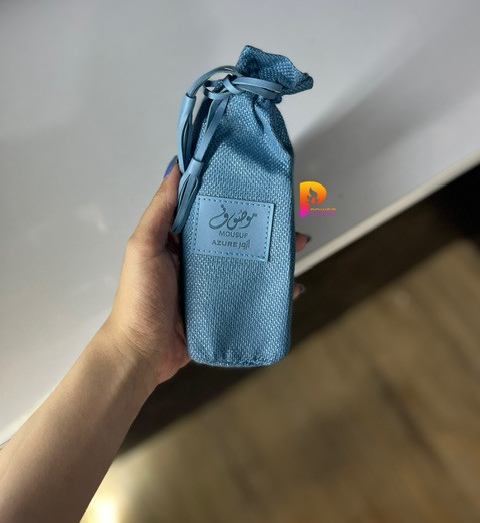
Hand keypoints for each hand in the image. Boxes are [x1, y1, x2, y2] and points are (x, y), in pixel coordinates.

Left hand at [104, 156, 310, 390]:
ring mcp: (212, 283)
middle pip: (235, 233)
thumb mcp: (144, 247)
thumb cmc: (139, 298)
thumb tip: (175, 168)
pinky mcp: (223, 307)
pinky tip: (292, 285)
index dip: (230, 194)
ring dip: (274, 252)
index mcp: (178, 239)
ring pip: (248, 260)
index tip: (254, 180)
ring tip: (298, 245)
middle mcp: (197, 257)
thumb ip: (160, 210)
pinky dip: (273, 288)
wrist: (142, 354)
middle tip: (286, 216)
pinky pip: (251, 292)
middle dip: (261, 224)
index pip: (208, 208)